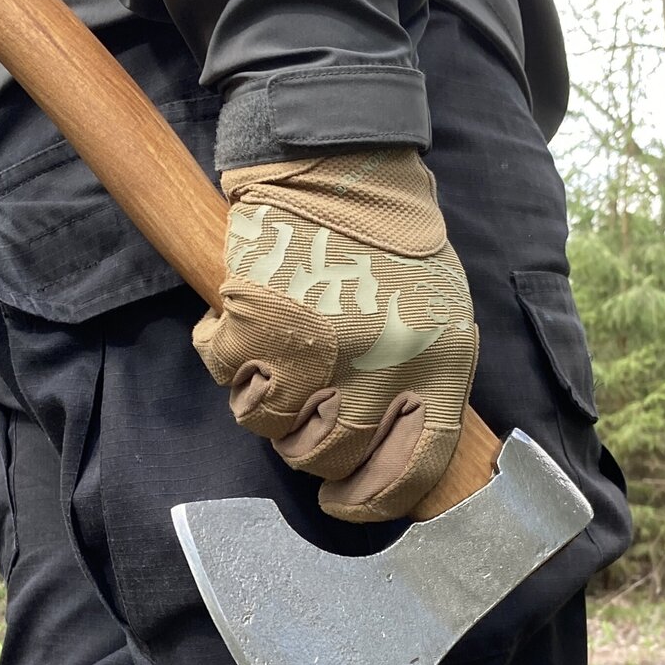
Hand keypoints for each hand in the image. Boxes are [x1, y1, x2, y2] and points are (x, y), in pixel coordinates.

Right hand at [192, 149, 477, 521]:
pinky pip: (229, 377)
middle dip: (310, 451)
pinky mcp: (259, 322)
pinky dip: (226, 359)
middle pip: (334, 454)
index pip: (414, 465)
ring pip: (273, 426)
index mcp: (439, 360)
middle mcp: (383, 360)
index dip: (375, 499)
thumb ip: (423, 382)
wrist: (339, 161)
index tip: (344, 503)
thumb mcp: (438, 313)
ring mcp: (318, 345)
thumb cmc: (390, 243)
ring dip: (264, 406)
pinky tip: (241, 328)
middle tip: (301, 424)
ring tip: (273, 366)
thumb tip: (394, 459)